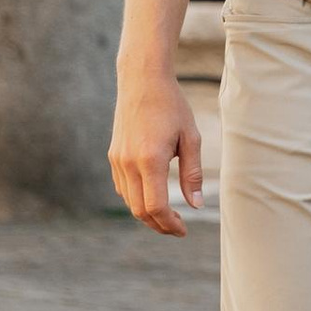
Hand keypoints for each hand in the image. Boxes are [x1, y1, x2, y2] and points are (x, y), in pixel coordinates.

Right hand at [110, 70, 203, 233]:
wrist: (142, 79)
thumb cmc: (171, 106)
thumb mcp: (190, 137)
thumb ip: (193, 174)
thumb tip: (196, 206)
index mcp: (150, 159)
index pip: (156, 206)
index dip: (170, 224)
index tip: (183, 230)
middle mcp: (129, 163)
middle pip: (139, 211)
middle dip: (159, 225)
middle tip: (178, 227)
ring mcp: (117, 160)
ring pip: (129, 202)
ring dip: (147, 214)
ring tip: (169, 214)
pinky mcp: (114, 156)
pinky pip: (123, 188)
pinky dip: (137, 199)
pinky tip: (154, 194)